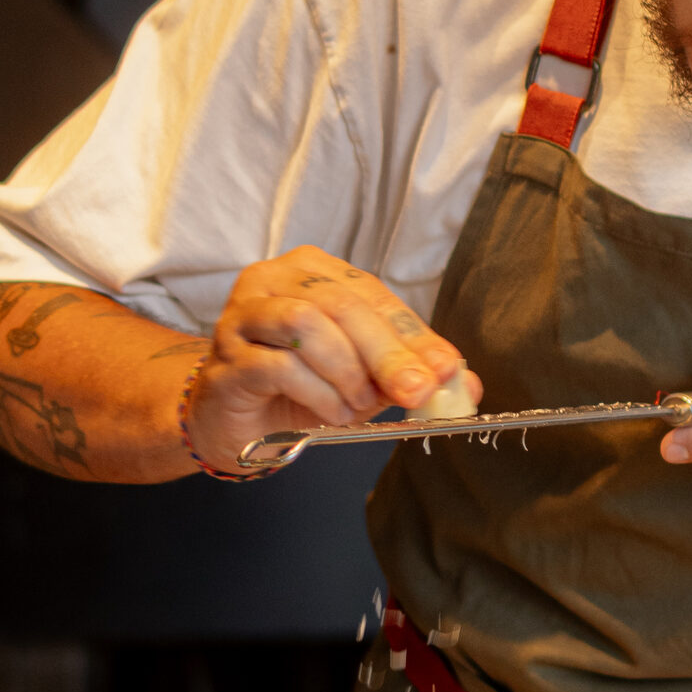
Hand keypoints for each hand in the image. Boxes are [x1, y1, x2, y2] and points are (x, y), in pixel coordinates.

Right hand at [184, 250, 478, 474]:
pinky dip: (317, 392)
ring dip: (347, 372)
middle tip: (416, 391)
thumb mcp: (364, 378)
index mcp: (311, 271)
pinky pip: (279, 366)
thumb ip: (408, 372)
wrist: (232, 421)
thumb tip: (465, 381)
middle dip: (387, 353)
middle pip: (341, 305)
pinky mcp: (227, 358)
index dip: (412, 333)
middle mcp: (272, 280)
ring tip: (359, 405)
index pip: (372, 294)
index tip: (447, 369)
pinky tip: (330, 412)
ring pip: (308, 325)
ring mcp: (242, 316)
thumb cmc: (297, 388)